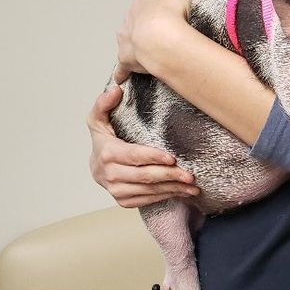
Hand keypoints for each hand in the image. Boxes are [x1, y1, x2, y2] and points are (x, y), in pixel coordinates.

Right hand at [88, 84, 198, 207]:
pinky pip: (147, 200)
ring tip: (192, 185)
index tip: (172, 157)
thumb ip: (104, 103)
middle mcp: (110, 175)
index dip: (153, 157)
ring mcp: (116, 190)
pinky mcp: (123, 200)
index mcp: (108, 153)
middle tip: (190, 174)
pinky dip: (166, 196)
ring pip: (148, 191)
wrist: (96, 165)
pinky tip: (183, 192)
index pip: (134, 156)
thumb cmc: (103, 139)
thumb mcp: (99, 119)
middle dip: (169, 176)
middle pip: (145, 176)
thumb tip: (115, 89)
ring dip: (173, 189)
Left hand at [113, 0, 191, 83]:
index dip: (164, 4)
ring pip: (130, 39)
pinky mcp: (127, 59)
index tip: (175, 11)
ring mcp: (126, 38)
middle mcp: (130, 17)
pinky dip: (123, 72)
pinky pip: (123, 67)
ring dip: (138, 44)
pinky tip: (124, 78)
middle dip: (150, 24)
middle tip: (168, 32)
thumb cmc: (172, 8)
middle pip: (139, 19)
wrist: (162, 36)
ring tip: (153, 51)